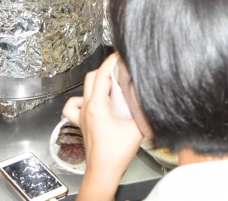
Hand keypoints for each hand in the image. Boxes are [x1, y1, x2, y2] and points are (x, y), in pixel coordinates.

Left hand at [62, 55, 142, 197]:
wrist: (103, 171)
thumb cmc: (116, 154)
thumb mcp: (137, 130)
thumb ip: (145, 113)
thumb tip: (154, 100)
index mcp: (98, 106)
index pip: (101, 74)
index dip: (111, 61)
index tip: (119, 55)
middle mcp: (87, 108)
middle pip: (91, 78)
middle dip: (105, 69)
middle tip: (119, 69)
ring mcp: (81, 115)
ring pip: (83, 89)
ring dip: (96, 83)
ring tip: (110, 85)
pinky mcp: (81, 123)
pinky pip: (73, 107)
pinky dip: (81, 100)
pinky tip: (91, 101)